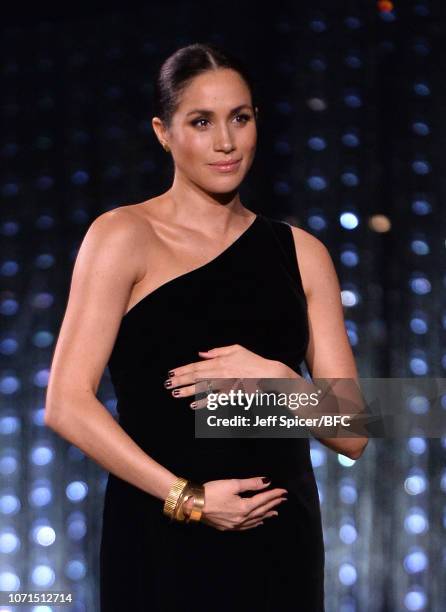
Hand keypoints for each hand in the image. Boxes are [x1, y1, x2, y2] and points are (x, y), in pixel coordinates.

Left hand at [164, 343, 296, 405]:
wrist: (269, 374)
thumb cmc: (253, 361)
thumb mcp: (236, 349)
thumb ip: (218, 351)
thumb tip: (202, 353)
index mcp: (220, 361)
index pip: (197, 365)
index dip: (183, 369)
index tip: (172, 373)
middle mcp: (221, 372)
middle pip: (197, 376)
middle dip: (181, 380)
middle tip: (167, 384)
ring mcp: (225, 384)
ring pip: (203, 387)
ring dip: (188, 391)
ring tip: (175, 393)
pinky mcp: (231, 394)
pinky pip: (215, 399)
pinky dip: (204, 402)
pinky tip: (193, 405)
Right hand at [182, 477, 287, 530]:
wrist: (192, 505)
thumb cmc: (212, 492)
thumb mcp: (232, 484)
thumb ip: (251, 484)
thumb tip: (267, 481)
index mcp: (244, 508)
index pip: (263, 500)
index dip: (274, 495)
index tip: (284, 491)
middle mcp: (242, 519)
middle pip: (261, 511)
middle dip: (273, 504)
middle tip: (283, 500)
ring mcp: (234, 525)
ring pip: (255, 521)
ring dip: (266, 515)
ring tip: (275, 512)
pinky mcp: (227, 527)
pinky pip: (247, 527)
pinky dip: (255, 524)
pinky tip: (258, 522)